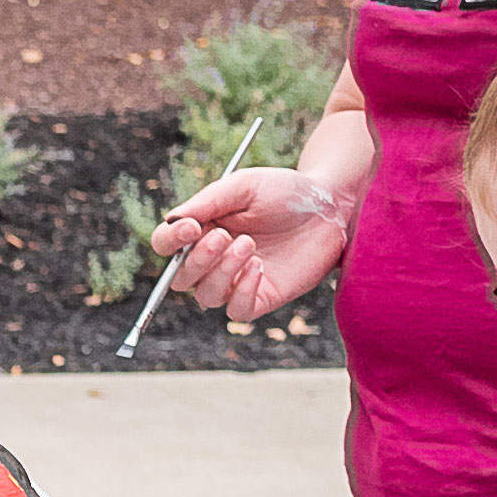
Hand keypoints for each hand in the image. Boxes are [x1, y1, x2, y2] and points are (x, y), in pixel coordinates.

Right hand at [150, 165, 352, 331]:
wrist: (329, 205)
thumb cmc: (285, 191)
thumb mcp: (243, 186)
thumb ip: (207, 201)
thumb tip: (171, 220)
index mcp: (202, 230)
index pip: (166, 246)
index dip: (169, 242)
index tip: (189, 227)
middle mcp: (214, 260)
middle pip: (180, 278)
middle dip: (197, 259)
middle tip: (224, 236)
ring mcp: (236, 282)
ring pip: (206, 296)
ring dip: (222, 272)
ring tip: (249, 245)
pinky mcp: (262, 298)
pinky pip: (236, 310)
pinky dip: (241, 291)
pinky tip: (259, 267)